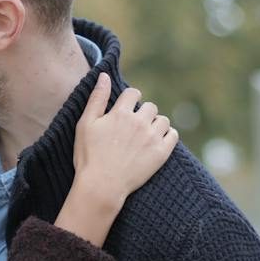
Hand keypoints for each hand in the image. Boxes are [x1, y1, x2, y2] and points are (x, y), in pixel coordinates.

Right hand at [72, 74, 177, 203]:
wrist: (101, 186)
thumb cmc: (89, 156)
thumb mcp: (85, 124)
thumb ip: (97, 98)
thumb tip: (104, 75)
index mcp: (121, 113)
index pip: (133, 93)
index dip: (130, 100)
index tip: (126, 110)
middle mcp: (139, 122)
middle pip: (150, 106)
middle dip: (143, 113)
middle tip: (134, 128)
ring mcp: (152, 138)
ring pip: (163, 120)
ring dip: (155, 124)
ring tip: (145, 136)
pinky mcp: (161, 153)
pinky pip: (173, 135)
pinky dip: (168, 136)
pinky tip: (156, 143)